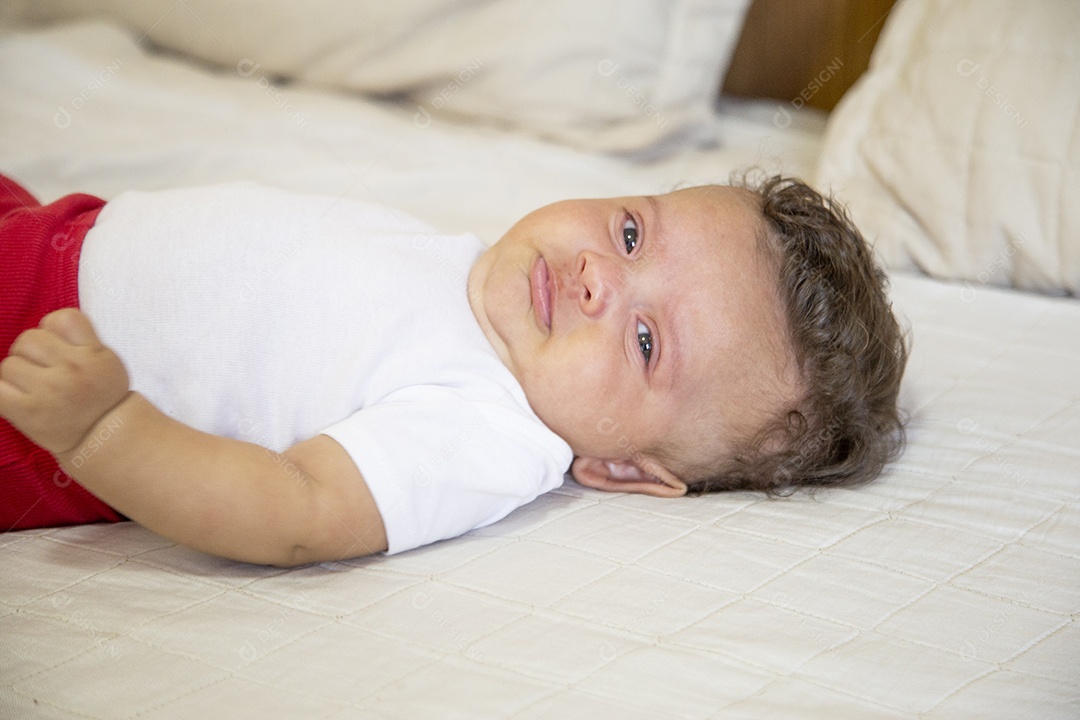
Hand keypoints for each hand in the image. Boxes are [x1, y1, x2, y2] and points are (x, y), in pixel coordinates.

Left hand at [0, 308, 129, 454]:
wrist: (102, 436)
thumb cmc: (100, 393)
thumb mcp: (106, 359)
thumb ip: (80, 336)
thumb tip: (45, 322)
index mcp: (94, 354)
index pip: (61, 319)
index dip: (54, 330)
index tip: (60, 348)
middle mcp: (73, 370)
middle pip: (28, 339)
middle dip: (31, 353)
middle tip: (44, 371)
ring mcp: (49, 391)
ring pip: (8, 364)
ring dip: (16, 374)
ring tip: (33, 387)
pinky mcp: (27, 411)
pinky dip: (2, 391)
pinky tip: (14, 396)